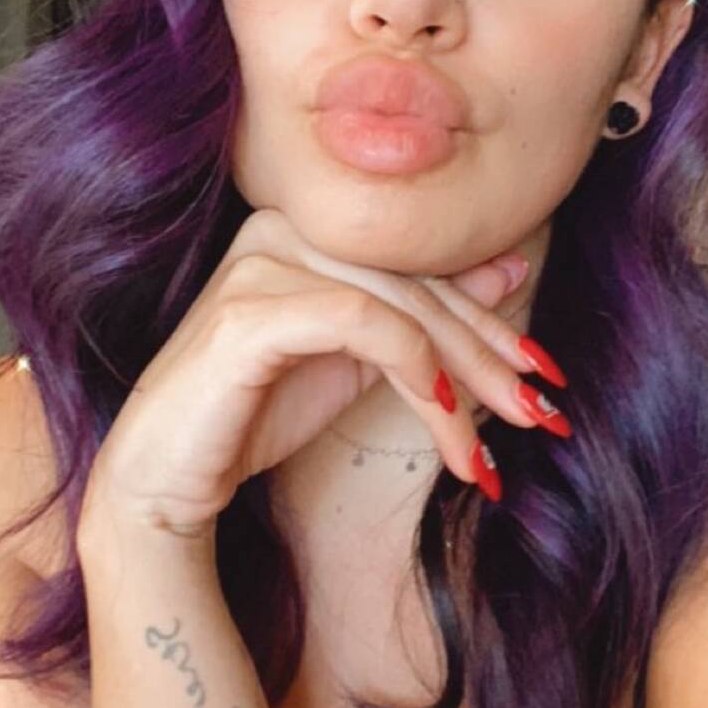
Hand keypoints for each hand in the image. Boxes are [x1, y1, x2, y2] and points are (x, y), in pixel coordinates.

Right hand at [78, 208, 564, 543]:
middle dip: (487, 356)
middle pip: (417, 283)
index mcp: (308, 229)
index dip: (489, 322)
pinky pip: (360, 322)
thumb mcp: (359, 362)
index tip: (544, 375)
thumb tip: (507, 268)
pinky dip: (412, 367)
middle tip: (543, 413)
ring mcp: (261, 261)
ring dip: (459, 382)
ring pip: (399, 305)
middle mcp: (283, 229)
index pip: (420, 267)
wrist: (163, 478)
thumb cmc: (253, 417)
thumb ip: (421, 313)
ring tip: (490, 449)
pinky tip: (443, 416)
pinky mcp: (249, 309)